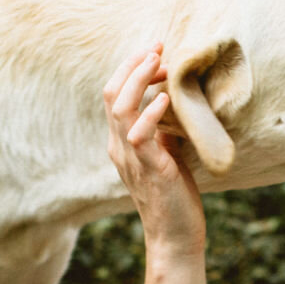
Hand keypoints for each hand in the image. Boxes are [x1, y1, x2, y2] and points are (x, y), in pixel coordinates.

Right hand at [105, 43, 205, 254]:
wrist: (174, 236)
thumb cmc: (173, 196)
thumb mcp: (165, 155)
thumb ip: (161, 131)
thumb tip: (172, 102)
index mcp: (121, 142)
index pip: (114, 95)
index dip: (130, 69)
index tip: (155, 52)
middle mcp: (118, 147)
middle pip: (111, 94)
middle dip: (132, 66)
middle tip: (156, 47)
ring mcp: (130, 158)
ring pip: (120, 109)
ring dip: (139, 81)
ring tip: (158, 62)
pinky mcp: (148, 169)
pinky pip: (139, 135)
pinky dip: (151, 114)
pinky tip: (166, 100)